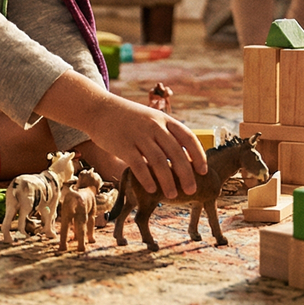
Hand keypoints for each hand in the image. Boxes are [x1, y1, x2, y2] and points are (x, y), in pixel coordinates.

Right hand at [84, 98, 206, 198]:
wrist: (99, 109)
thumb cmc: (128, 118)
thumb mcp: (150, 118)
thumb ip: (165, 134)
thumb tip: (182, 158)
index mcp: (164, 119)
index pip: (188, 137)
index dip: (198, 155)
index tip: (203, 171)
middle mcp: (154, 126)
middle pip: (176, 153)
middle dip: (186, 174)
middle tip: (191, 190)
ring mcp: (138, 135)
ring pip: (159, 161)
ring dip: (167, 181)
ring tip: (172, 195)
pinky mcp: (123, 145)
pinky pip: (138, 165)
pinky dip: (147, 179)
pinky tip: (152, 190)